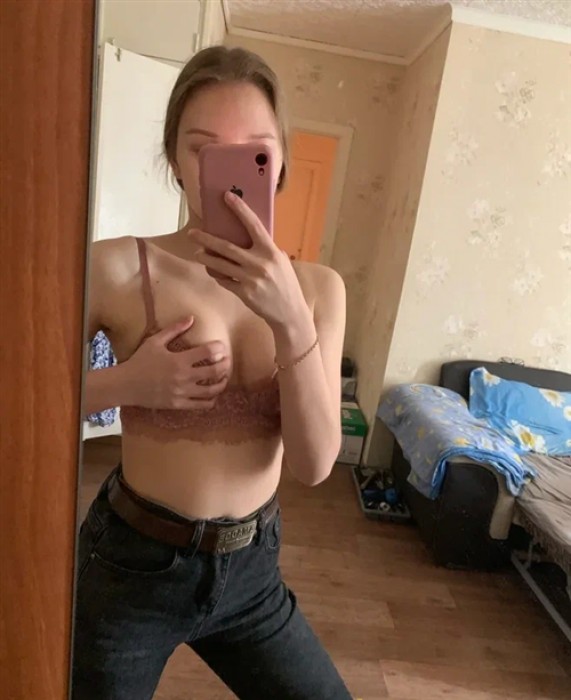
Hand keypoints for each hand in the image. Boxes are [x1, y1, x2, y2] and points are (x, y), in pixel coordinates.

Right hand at [121, 317, 230, 409]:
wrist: (126, 384)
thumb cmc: (140, 361)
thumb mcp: (155, 341)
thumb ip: (174, 329)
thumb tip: (191, 318)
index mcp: (179, 359)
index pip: (208, 352)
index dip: (219, 348)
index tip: (222, 347)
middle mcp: (183, 376)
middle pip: (214, 371)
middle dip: (225, 365)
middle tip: (227, 362)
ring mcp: (182, 392)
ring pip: (211, 390)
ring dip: (222, 384)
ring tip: (224, 379)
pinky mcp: (178, 404)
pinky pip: (200, 405)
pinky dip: (211, 400)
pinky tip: (213, 395)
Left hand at [190, 191, 307, 328]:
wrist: (290, 313)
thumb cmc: (286, 285)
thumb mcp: (282, 263)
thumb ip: (267, 250)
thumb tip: (250, 238)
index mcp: (271, 252)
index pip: (253, 225)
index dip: (240, 209)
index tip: (227, 196)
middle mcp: (260, 264)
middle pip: (226, 247)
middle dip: (207, 239)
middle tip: (193, 233)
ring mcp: (251, 279)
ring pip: (220, 265)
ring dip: (206, 258)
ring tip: (197, 253)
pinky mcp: (244, 293)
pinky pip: (225, 281)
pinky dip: (218, 275)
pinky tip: (214, 271)